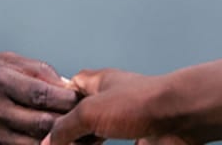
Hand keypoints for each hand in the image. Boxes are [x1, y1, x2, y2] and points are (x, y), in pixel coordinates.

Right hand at [0, 52, 79, 144]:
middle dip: (71, 121)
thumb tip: (65, 82)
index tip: (83, 97)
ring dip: (62, 139)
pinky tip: (57, 141)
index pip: (44, 93)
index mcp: (0, 79)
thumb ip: (34, 68)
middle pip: (45, 121)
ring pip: (38, 142)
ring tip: (78, 133)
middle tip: (88, 117)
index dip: (69, 99)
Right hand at [45, 68, 200, 144]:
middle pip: (81, 115)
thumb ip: (65, 127)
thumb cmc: (141, 102)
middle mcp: (111, 99)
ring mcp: (125, 121)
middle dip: (68, 132)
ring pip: (96, 135)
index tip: (40, 124)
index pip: (69, 88)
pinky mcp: (139, 139)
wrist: (180, 118)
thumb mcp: (90, 112)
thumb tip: (47, 142)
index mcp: (99, 83)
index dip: (54, 104)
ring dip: (83, 144)